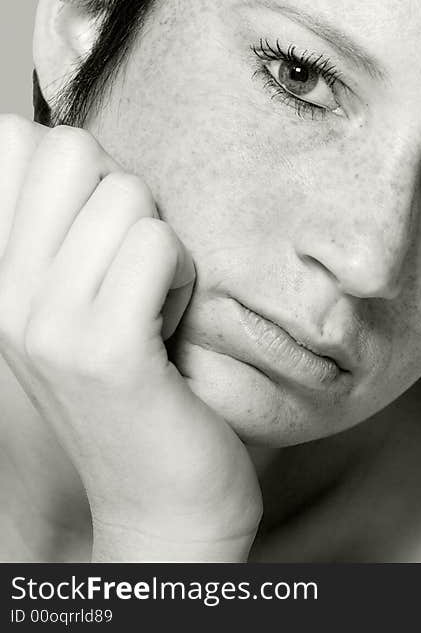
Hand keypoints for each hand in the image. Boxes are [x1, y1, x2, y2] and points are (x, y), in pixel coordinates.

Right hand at [0, 115, 261, 560]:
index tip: (101, 235)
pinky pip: (159, 247)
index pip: (13, 141)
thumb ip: (67, 230)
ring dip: (166, 247)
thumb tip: (73, 141)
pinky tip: (174, 327)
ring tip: (157, 307)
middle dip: (128, 197)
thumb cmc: (141, 388)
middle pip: (72, 149)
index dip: (81, 168)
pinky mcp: (107, 350)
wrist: (163, 496)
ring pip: (129, 197)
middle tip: (135, 269)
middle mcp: (7, 294)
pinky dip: (186, 278)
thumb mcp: (81, 304)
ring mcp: (50, 323)